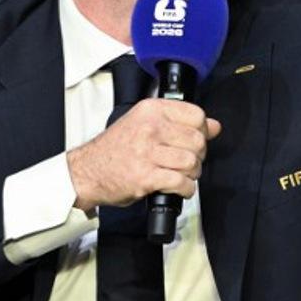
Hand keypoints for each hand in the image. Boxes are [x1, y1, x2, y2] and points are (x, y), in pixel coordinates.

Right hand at [66, 99, 221, 211]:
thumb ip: (178, 123)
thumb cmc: (114, 150)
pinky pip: (181, 183)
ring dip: (192, 174)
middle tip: (187, 162)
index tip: (196, 140)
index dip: (202, 131)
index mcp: (151, 110)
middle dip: (198, 156)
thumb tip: (213, 126)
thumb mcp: (143, 124)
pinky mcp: (146, 177)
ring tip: (180, 175)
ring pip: (191, 162)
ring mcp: (148, 153)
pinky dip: (186, 189)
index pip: (196, 115)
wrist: (87, 172)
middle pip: (197, 141)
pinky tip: (178, 188)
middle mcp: (150, 128)